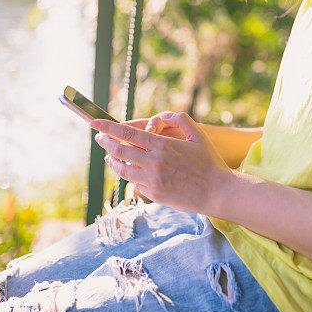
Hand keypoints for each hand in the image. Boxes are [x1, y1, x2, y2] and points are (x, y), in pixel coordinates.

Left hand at [90, 112, 231, 214]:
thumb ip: (179, 119)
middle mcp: (154, 163)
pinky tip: (130, 171)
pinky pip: (134, 184)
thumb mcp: (198, 134)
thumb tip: (161, 116)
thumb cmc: (209, 162)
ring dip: (112, 161)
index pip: (127, 134)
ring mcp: (152, 181)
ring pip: (122, 170)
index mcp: (163, 146)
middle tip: (99, 138)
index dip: (107, 128)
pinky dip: (130, 176)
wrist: (217, 192)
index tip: (94, 124)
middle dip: (105, 142)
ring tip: (109, 156)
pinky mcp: (154, 195)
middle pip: (119, 151)